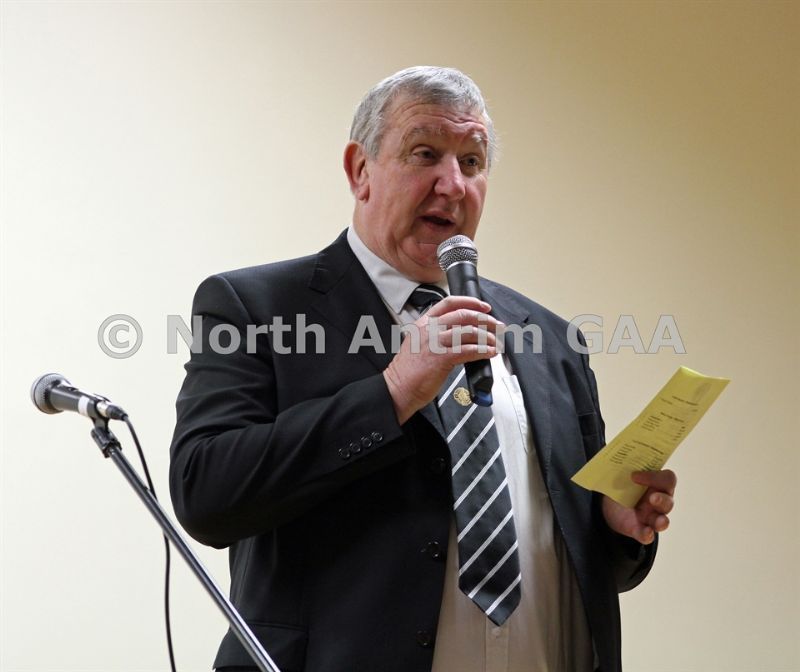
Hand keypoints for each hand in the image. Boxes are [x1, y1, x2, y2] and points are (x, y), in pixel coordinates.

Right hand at [383, 296, 503, 423]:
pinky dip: (483, 351)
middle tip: (497, 325)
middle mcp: (429, 329)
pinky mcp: (441, 358)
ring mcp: (435, 342)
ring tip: (496, 342)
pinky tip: (490, 353)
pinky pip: (468, 350)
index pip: (450, 303)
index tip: (484, 307)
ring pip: (469, 332)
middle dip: (485, 320)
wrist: (398, 388)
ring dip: (487, 337)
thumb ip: (437, 334)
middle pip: (464, 315)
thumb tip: (463, 334)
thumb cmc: (409, 371)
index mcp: (423, 323)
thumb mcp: (419, 343)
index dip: (470, 302)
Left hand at [601, 470, 676, 544]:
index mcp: (656, 483)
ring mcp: (650, 517)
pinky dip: (647, 535)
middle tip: (652, 498)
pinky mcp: (640, 529)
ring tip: (658, 521)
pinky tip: (645, 533)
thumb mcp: (622, 474)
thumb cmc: (621, 484)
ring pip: (663, 520)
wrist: (607, 503)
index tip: (634, 476)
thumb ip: (622, 467)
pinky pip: (647, 535)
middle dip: (662, 499)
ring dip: (662, 521)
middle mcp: (658, 500)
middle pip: (669, 501)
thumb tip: (612, 456)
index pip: (667, 479)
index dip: (655, 476)